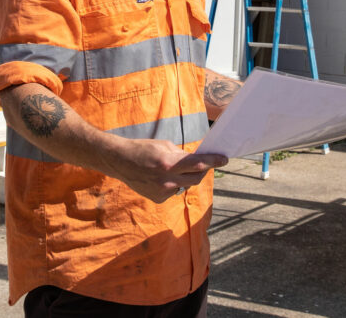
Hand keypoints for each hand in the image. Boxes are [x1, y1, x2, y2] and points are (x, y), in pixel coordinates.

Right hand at [109, 138, 227, 203]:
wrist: (121, 162)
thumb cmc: (143, 149)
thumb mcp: (164, 146)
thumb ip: (181, 155)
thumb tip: (197, 160)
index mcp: (169, 163)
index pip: (197, 164)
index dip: (213, 161)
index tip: (224, 159)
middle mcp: (167, 180)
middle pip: (196, 178)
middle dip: (203, 171)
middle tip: (205, 164)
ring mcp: (163, 192)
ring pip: (185, 185)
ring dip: (186, 177)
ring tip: (173, 168)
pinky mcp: (158, 199)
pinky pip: (174, 191)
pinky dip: (174, 184)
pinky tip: (161, 178)